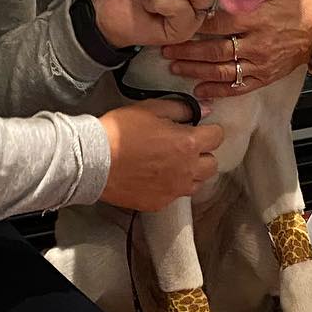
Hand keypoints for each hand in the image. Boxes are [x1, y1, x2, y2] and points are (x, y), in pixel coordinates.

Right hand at [99, 99, 224, 210]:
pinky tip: (156, 177)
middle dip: (203, 154)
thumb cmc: (119, 132)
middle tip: (186, 146)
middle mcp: (187, 171)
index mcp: (189, 144)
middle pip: (212, 164)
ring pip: (196, 183)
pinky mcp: (159, 203)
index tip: (200, 129)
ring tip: (172, 163)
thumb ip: (182, 108)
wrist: (93, 160)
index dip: (209, 130)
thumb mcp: (150, 108)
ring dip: (190, 173)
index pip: (217, 137)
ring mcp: (174, 190)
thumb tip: (203, 110)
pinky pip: (175, 195)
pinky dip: (171, 186)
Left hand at [161, 0, 311, 101]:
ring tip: (174, 67)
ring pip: (222, 70)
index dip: (197, 23)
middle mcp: (257, 44)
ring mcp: (260, 64)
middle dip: (188, 51)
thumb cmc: (297, 6)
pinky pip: (238, 88)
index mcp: (258, 19)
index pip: (220, 23)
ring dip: (196, 71)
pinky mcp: (264, 78)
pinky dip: (218, 91)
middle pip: (216, 50)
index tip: (178, 20)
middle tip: (165, 49)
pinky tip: (199, 91)